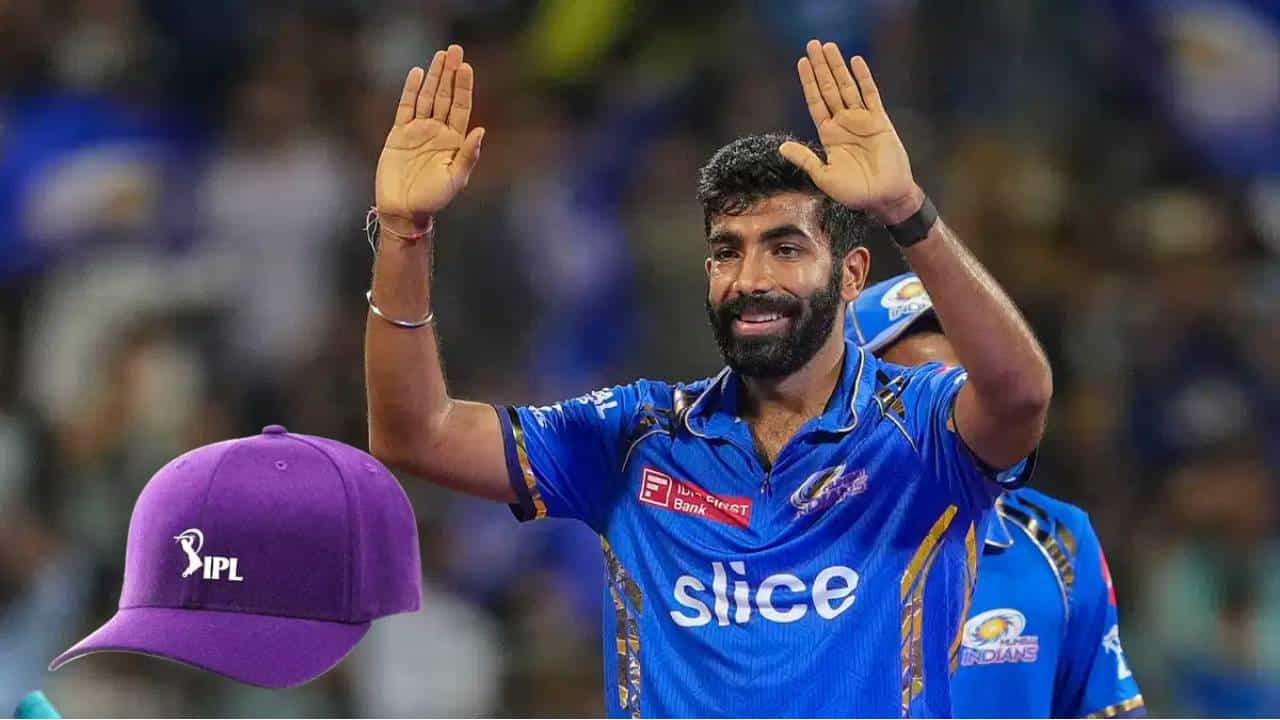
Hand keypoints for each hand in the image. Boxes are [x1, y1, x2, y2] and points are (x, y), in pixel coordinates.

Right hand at [375, 45, 484, 233]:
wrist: (404, 209)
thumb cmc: (433, 199)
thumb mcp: (456, 178)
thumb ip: (468, 154)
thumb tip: (481, 129)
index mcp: (454, 141)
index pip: (461, 107)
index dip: (464, 87)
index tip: (466, 67)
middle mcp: (438, 132)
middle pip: (445, 96)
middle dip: (450, 73)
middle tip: (454, 50)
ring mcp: (418, 131)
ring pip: (427, 97)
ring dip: (433, 77)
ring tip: (439, 55)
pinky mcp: (399, 134)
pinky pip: (406, 107)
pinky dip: (411, 91)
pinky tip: (416, 74)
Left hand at [779, 40, 921, 225]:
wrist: (885, 197)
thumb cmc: (855, 192)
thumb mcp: (824, 177)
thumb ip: (805, 159)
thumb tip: (782, 147)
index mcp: (829, 135)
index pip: (816, 102)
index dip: (809, 83)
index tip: (802, 63)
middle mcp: (843, 123)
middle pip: (829, 88)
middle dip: (821, 67)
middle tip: (813, 44)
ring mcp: (861, 120)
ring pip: (847, 87)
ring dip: (837, 67)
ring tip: (829, 46)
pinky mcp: (879, 121)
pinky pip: (870, 94)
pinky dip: (863, 78)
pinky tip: (856, 61)